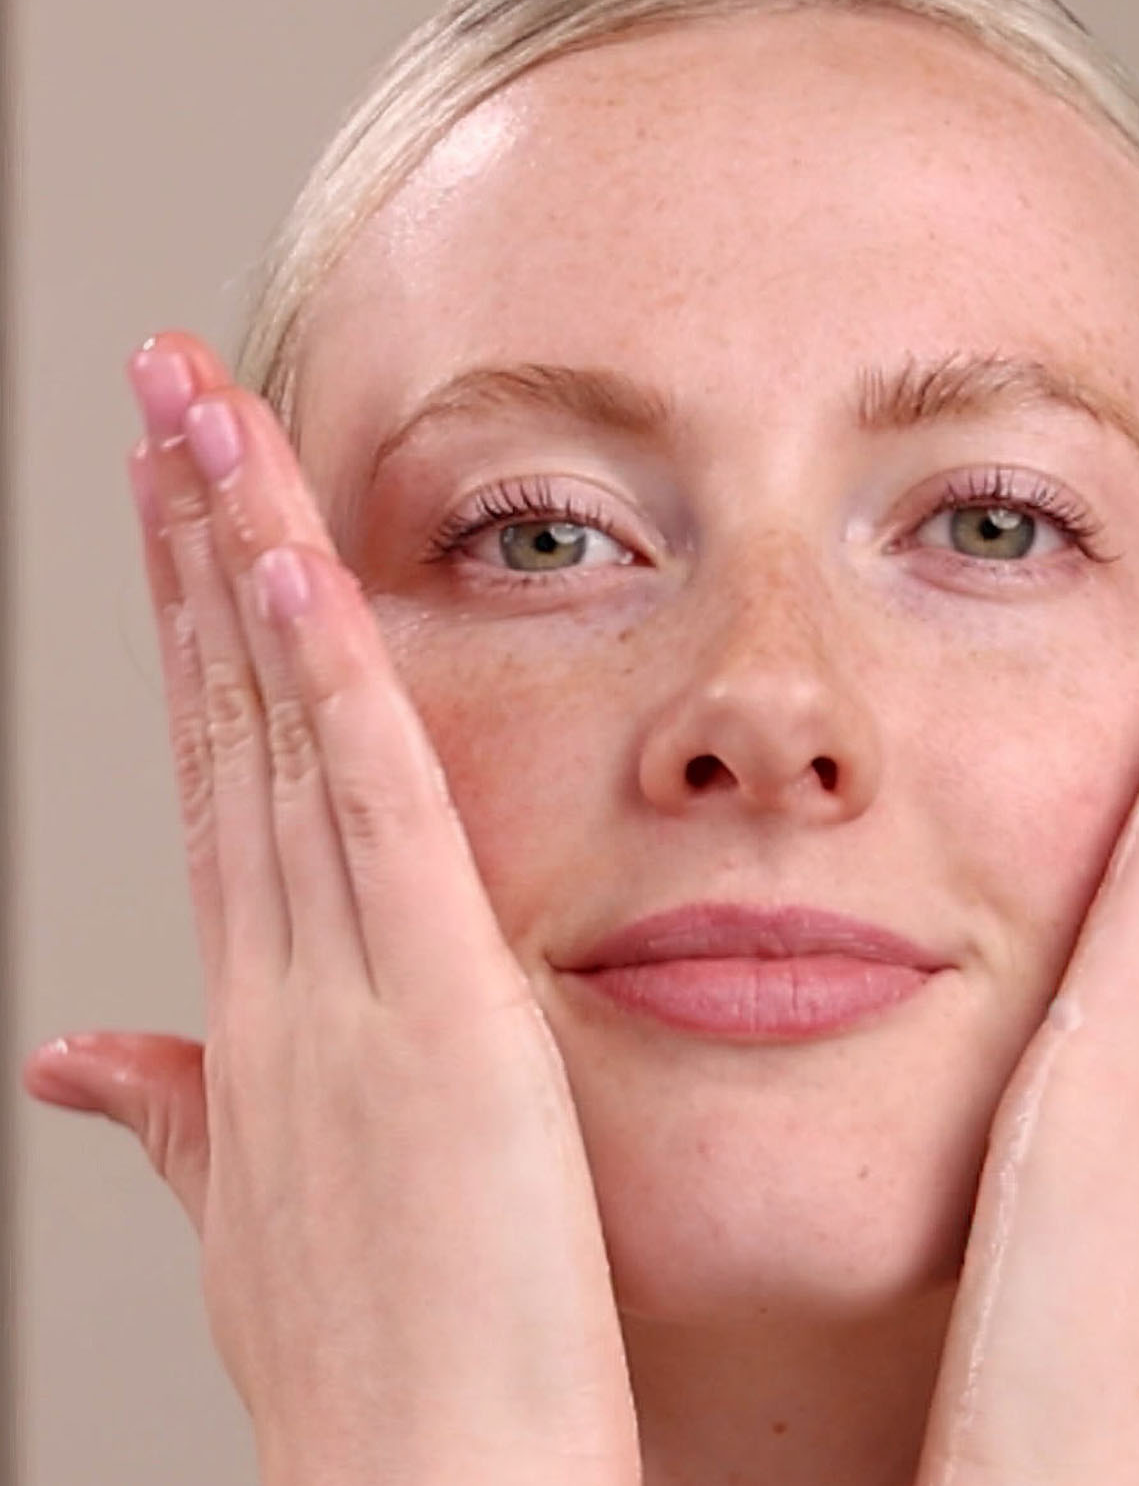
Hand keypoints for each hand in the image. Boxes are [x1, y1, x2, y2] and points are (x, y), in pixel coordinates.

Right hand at [23, 335, 640, 1485]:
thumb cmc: (373, 1363)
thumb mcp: (257, 1211)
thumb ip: (176, 1115)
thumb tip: (82, 1057)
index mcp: (260, 1009)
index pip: (217, 775)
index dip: (192, 633)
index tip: (182, 514)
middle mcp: (276, 977)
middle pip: (225, 718)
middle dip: (189, 546)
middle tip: (166, 397)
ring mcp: (341, 988)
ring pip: (279, 729)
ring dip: (240, 557)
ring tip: (204, 412)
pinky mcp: (435, 1012)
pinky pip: (371, 810)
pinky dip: (329, 682)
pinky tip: (296, 565)